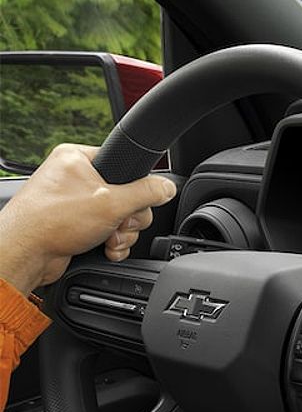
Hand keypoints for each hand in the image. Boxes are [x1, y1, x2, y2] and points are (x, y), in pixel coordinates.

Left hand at [0, 143, 176, 294]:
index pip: (125, 165)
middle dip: (128, 218)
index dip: (135, 188)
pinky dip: (111, 242)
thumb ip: (146, 193)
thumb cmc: (52, 221)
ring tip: (109, 240)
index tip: (134, 202)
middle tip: (119, 224)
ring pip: (119, 216)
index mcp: (79, 158)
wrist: (24, 253)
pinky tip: (105, 248)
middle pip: (126, 195)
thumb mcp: (112, 202)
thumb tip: (167, 187)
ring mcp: (74, 201)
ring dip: (122, 234)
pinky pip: (107, 229)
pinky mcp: (75, 223)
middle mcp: (75, 177)